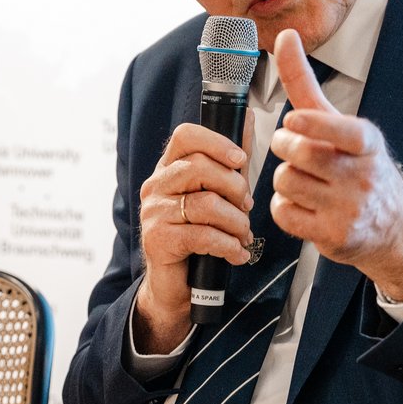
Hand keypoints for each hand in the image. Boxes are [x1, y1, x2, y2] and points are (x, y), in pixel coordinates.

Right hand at [132, 123, 254, 352]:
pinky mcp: (157, 240)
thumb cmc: (199, 235)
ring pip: (205, 204)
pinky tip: (237, 254)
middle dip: (234, 187)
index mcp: (169, 168)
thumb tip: (249, 119)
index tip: (240, 160)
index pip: (185, 136)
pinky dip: (228, 246)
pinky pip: (202, 235)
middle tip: (247, 207)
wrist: (177, 284)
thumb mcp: (218, 194)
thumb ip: (232, 161)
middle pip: (198, 167)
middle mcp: (156, 186)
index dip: (216, 142)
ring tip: (244, 235)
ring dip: (236, 221)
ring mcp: (153, 212)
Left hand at [268, 29, 402, 300]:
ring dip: (285, 180)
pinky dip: (285, 208)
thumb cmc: (360, 167)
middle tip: (295, 151)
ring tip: (305, 181)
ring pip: (286, 182)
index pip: (341, 131)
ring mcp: (349, 207)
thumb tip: (285, 36)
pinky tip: (304, 206)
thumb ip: (306, 83)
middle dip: (286, 148)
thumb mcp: (342, 124)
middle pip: (299, 154)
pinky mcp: (334, 235)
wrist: (395, 227)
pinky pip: (284, 214)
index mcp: (366, 141)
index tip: (293, 122)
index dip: (313, 126)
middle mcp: (361, 173)